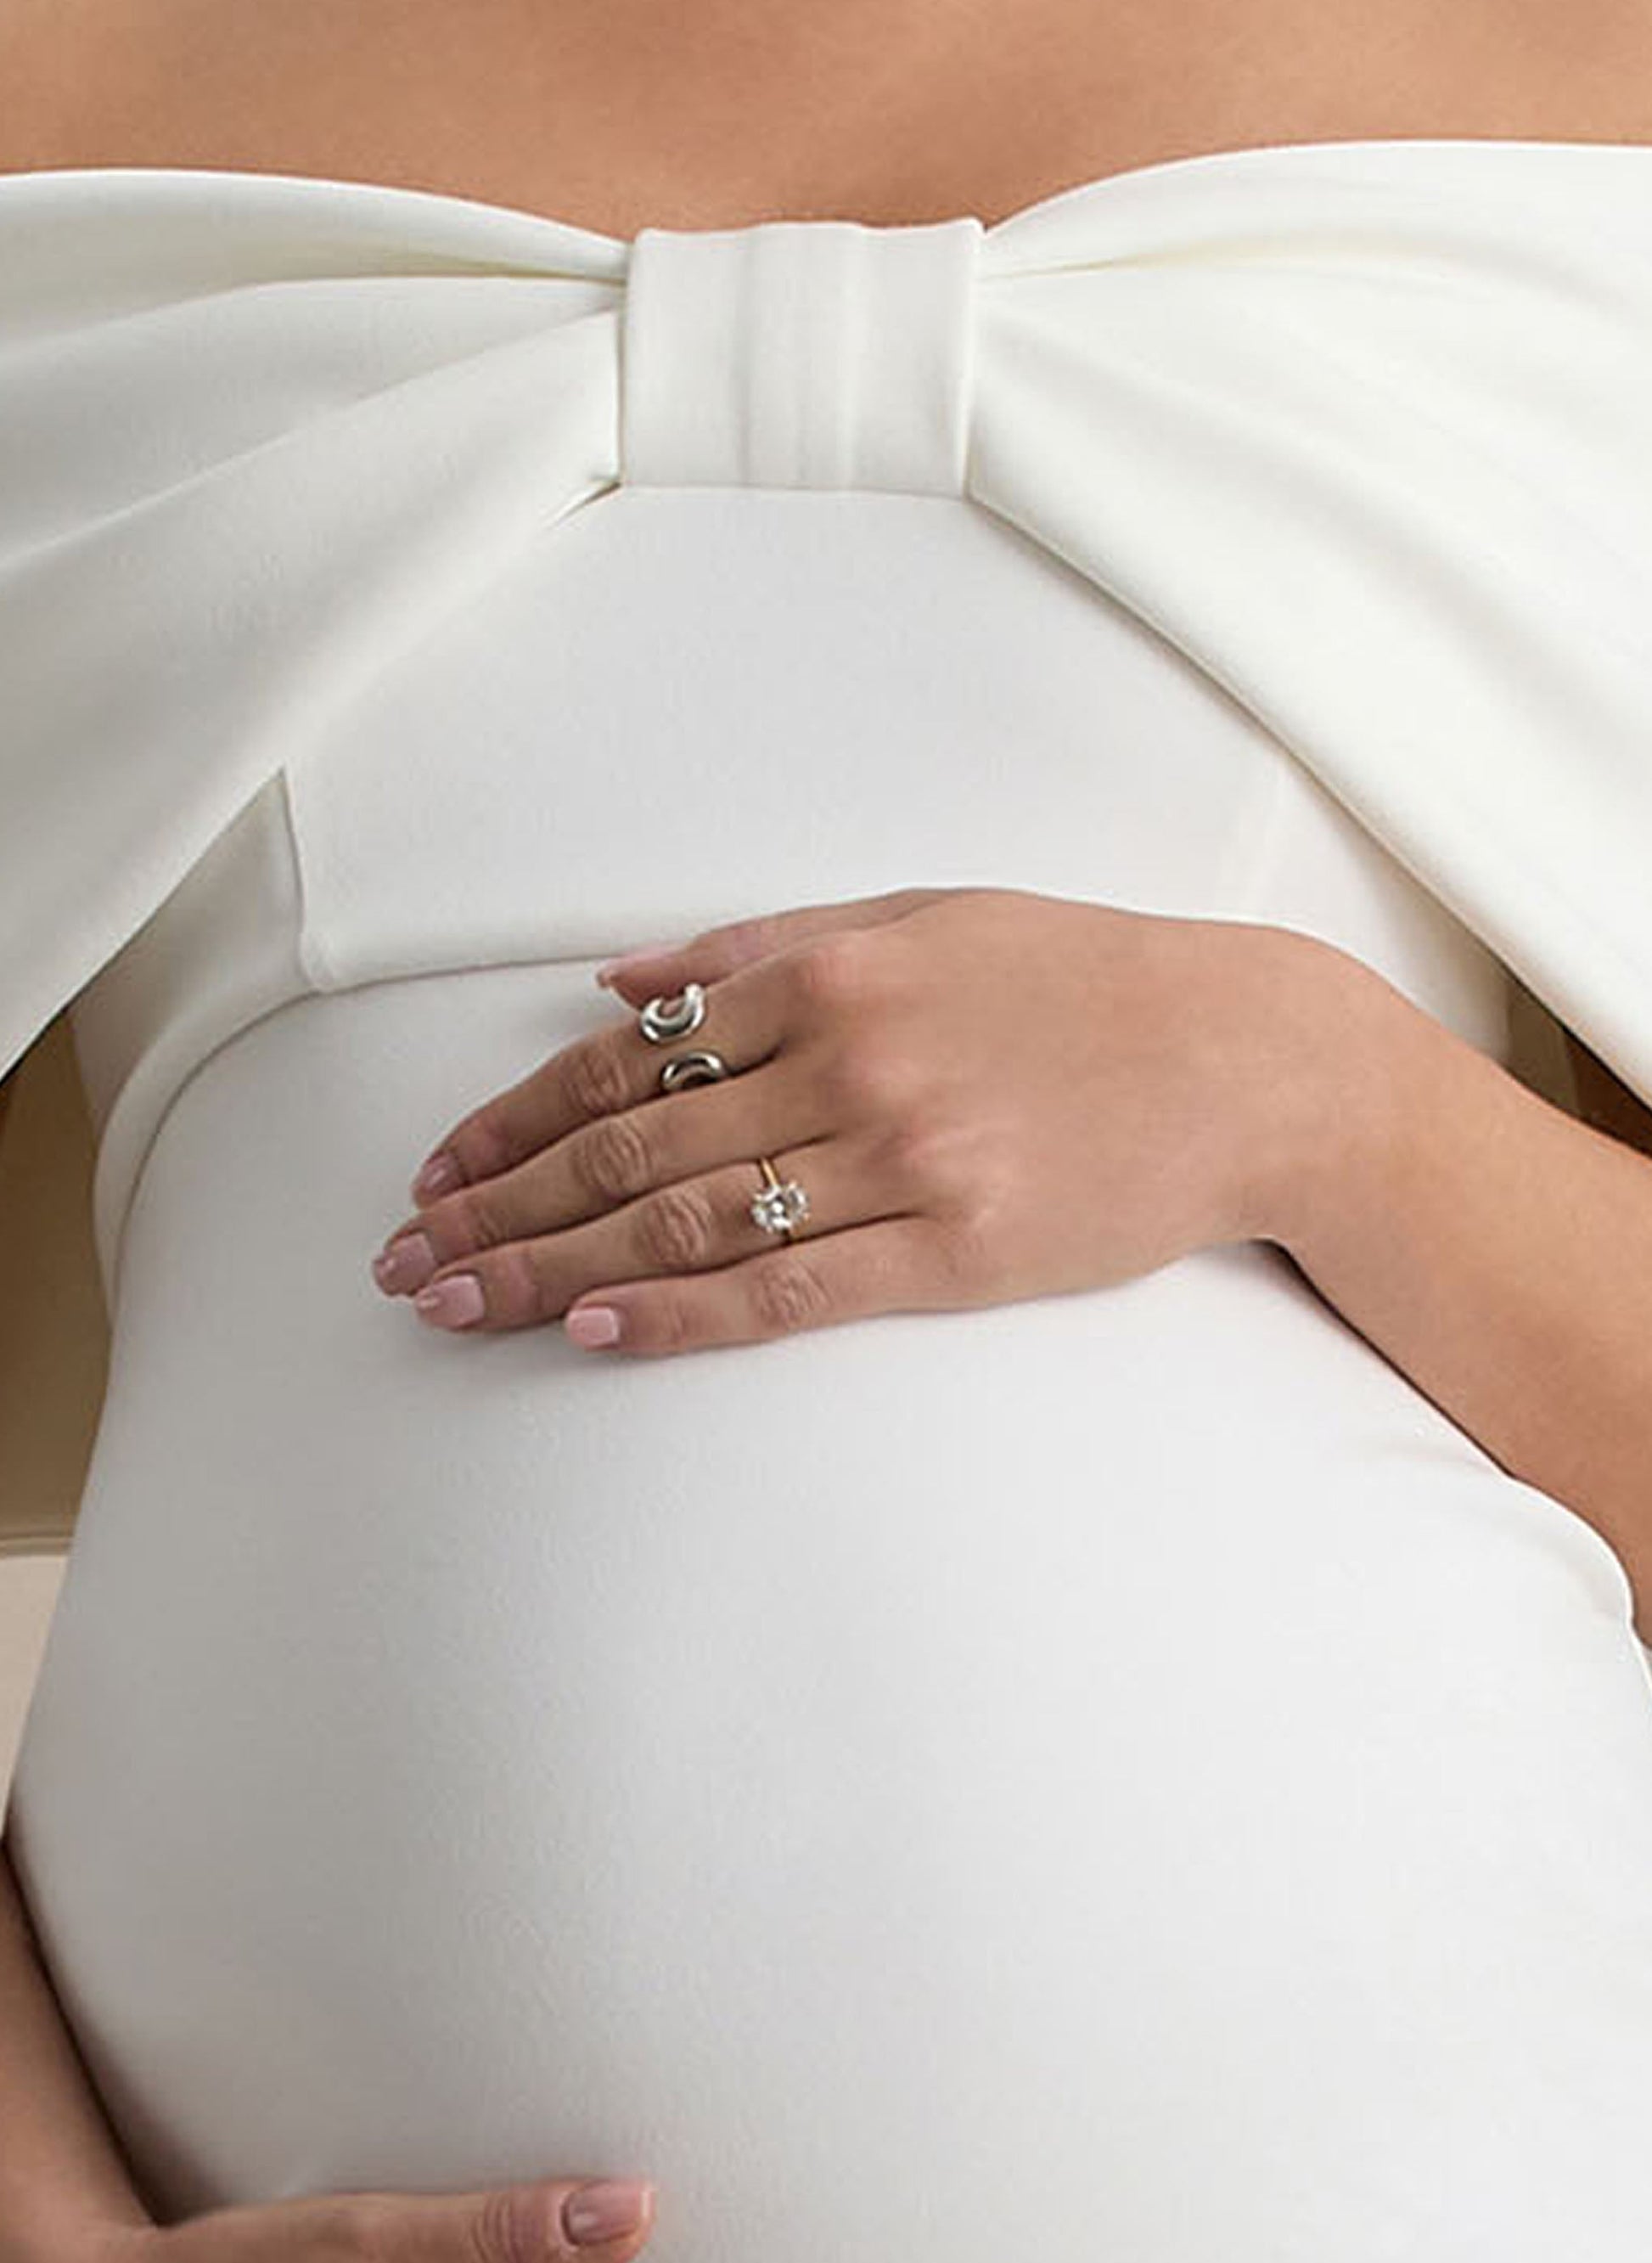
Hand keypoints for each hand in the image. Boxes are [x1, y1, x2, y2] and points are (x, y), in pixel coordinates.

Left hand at [371, 885, 1349, 1356]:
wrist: (1243, 1060)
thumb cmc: (1079, 983)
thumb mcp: (918, 917)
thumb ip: (757, 948)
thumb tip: (615, 983)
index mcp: (826, 971)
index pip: (625, 1060)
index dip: (513, 1121)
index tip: (438, 1169)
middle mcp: (847, 1060)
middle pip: (629, 1149)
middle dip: (501, 1206)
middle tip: (405, 1257)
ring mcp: (900, 1158)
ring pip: (687, 1222)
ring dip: (555, 1268)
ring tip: (457, 1304)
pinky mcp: (954, 1248)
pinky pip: (790, 1290)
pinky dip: (683, 1313)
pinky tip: (596, 1332)